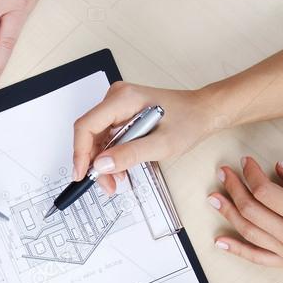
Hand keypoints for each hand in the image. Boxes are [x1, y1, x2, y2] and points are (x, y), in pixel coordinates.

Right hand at [72, 82, 222, 194]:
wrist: (203, 112)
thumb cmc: (188, 121)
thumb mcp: (161, 144)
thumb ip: (130, 154)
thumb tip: (102, 164)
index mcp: (123, 99)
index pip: (86, 126)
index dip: (80, 153)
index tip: (82, 174)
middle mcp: (116, 98)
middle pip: (90, 134)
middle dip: (94, 162)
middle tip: (106, 185)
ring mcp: (118, 105)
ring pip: (97, 138)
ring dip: (103, 162)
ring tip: (116, 180)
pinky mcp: (122, 114)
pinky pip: (107, 136)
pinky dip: (111, 155)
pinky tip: (121, 168)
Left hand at [208, 157, 282, 277]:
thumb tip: (279, 167)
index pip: (266, 191)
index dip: (251, 174)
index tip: (246, 162)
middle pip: (251, 210)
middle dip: (234, 188)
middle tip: (224, 173)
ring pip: (248, 232)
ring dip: (228, 213)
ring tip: (215, 197)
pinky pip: (256, 258)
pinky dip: (236, 250)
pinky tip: (220, 241)